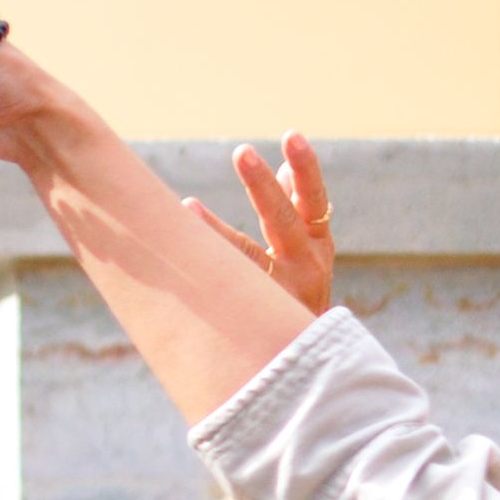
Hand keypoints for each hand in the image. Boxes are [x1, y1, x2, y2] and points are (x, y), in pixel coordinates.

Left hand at [185, 134, 335, 314]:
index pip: (314, 202)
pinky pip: (224, 283)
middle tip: (242, 152)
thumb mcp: (307, 256)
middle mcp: (305, 269)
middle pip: (283, 220)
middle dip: (262, 186)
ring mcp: (280, 295)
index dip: (304, 170)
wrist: (306, 363)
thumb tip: (285, 170)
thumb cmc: (298, 299)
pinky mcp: (256, 317)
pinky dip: (202, 256)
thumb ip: (297, 216)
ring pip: (248, 255)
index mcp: (319, 249)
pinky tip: (180, 231)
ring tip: (186, 206)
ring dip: (212, 237)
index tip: (290, 137)